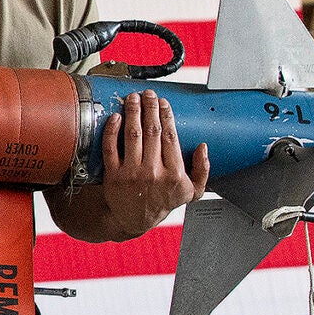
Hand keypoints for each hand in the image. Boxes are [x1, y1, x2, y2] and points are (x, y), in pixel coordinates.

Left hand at [97, 90, 210, 236]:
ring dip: (132, 113)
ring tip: (132, 99)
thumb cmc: (163, 202)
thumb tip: (203, 147)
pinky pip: (111, 148)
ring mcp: (131, 174)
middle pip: (151, 132)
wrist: (135, 219)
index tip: (164, 103)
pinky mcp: (113, 176)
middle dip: (150, 108)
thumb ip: (202, 170)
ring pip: (132, 136)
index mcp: (173, 174)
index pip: (170, 137)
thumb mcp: (191, 192)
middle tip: (148, 94)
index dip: (167, 116)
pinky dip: (112, 130)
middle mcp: (153, 173)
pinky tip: (115, 117)